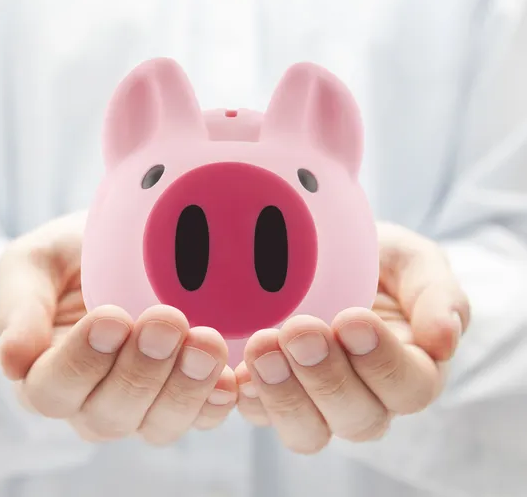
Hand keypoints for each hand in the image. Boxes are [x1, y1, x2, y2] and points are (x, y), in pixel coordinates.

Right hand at [0, 213, 236, 443]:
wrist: (123, 246)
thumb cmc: (73, 256)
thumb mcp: (35, 261)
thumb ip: (21, 304)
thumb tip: (12, 360)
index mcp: (46, 373)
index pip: (52, 389)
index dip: (81, 362)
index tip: (112, 316)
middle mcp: (92, 400)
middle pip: (110, 414)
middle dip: (141, 371)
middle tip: (167, 321)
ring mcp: (143, 404)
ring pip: (158, 424)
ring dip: (184, 388)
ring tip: (206, 342)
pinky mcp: (185, 395)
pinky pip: (202, 416)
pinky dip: (217, 401)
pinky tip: (232, 377)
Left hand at [235, 222, 469, 453]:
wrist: (318, 251)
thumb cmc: (372, 259)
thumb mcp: (410, 259)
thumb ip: (436, 294)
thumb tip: (446, 341)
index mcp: (409, 368)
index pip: (410, 388)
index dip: (382, 362)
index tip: (352, 318)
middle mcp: (365, 397)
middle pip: (358, 418)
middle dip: (328, 377)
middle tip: (300, 329)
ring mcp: (314, 402)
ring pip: (308, 431)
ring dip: (285, 394)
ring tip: (262, 345)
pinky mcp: (271, 395)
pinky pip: (260, 415)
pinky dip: (248, 397)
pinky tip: (236, 368)